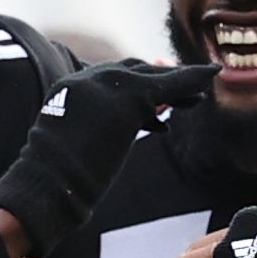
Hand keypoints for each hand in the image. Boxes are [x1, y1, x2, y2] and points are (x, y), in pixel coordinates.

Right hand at [0, 60, 219, 254]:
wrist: (47, 186)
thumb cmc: (53, 182)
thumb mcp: (70, 148)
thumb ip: (90, 134)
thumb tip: (109, 141)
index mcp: (68, 88)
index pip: (110, 77)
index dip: (137, 84)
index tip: (158, 96)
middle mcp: (86, 80)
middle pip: (132, 71)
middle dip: (160, 81)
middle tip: (186, 90)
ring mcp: (106, 87)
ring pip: (152, 77)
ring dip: (178, 83)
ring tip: (199, 94)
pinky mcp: (129, 99)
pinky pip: (168, 84)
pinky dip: (191, 78)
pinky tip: (209, 76)